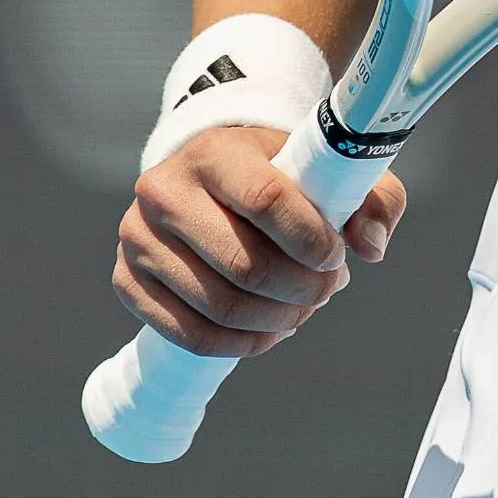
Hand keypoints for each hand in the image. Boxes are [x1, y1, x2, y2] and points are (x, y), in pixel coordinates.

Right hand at [110, 126, 405, 357]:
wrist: (210, 176)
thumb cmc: (275, 173)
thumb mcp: (326, 168)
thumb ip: (368, 199)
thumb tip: (370, 247)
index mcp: (213, 152)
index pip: (266, 201)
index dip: (312, 240)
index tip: (337, 256)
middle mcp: (163, 190)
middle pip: (245, 266)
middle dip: (303, 291)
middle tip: (328, 289)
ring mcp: (138, 238)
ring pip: (220, 307)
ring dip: (277, 320)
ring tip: (302, 307)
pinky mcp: (127, 280)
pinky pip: (190, 335)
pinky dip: (241, 344)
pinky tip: (270, 329)